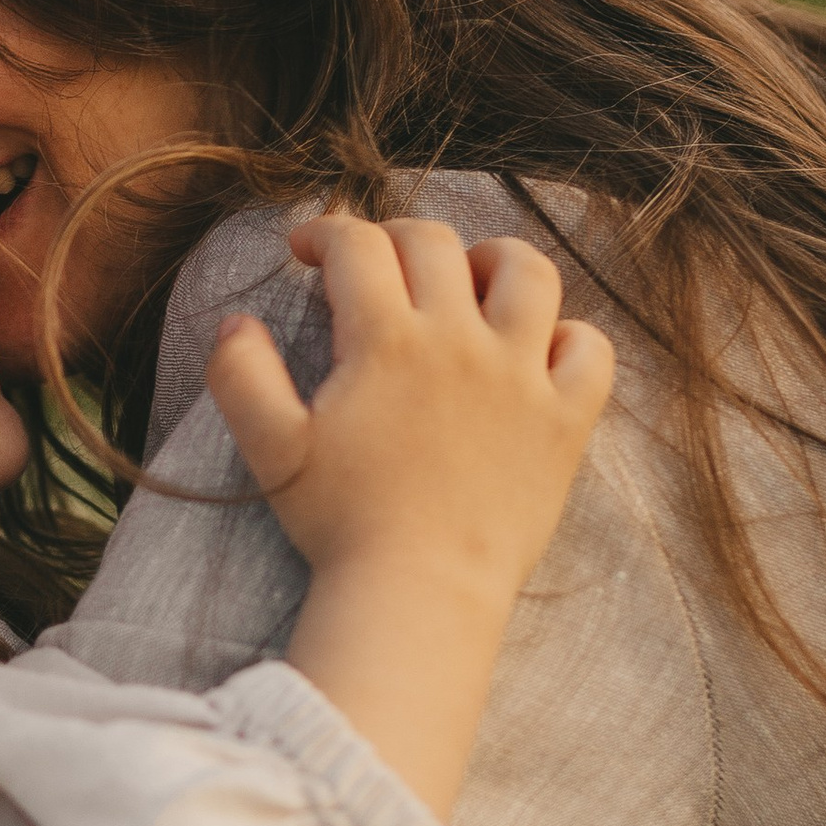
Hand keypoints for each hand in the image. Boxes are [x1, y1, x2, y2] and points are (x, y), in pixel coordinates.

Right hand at [208, 217, 613, 608]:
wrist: (420, 593)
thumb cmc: (341, 526)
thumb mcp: (270, 451)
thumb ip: (240, 377)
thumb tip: (235, 324)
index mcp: (386, 341)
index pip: (358, 244)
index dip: (325, 232)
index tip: (307, 251)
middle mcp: (459, 342)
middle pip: (437, 243)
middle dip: (396, 238)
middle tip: (376, 267)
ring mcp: (521, 377)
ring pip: (528, 273)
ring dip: (494, 261)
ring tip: (470, 282)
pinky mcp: (566, 420)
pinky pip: (590, 349)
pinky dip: (569, 337)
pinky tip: (536, 352)